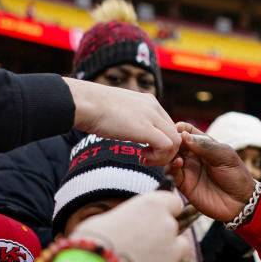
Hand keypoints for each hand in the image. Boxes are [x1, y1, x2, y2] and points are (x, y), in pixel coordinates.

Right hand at [64, 78, 178, 162]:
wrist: (85, 103)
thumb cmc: (93, 108)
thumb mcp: (118, 111)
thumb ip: (130, 118)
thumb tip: (126, 128)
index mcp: (149, 102)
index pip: (168, 126)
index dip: (161, 142)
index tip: (145, 150)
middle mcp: (154, 107)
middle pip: (175, 134)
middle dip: (164, 152)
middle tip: (145, 158)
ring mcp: (152, 117)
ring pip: (176, 141)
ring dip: (162, 156)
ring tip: (143, 159)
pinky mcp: (146, 129)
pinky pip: (167, 146)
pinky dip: (159, 158)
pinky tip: (141, 158)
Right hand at [71, 190, 190, 261]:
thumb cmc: (93, 241)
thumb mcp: (110, 218)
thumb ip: (131, 218)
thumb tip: (131, 224)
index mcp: (153, 204)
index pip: (174, 202)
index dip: (165, 211)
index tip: (156, 219)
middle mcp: (167, 224)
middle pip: (174, 228)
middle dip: (161, 236)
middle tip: (140, 246)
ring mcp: (172, 249)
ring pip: (178, 250)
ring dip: (166, 254)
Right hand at [164, 122, 254, 221]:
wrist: (240, 202)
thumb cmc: (236, 175)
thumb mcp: (224, 156)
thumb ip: (205, 146)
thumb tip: (184, 135)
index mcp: (204, 145)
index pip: (188, 132)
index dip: (181, 128)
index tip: (177, 127)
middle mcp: (193, 156)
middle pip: (176, 144)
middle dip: (171, 141)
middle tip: (170, 141)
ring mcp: (188, 169)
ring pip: (170, 158)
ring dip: (169, 154)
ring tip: (175, 154)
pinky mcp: (184, 184)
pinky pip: (172, 173)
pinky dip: (171, 167)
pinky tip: (178, 164)